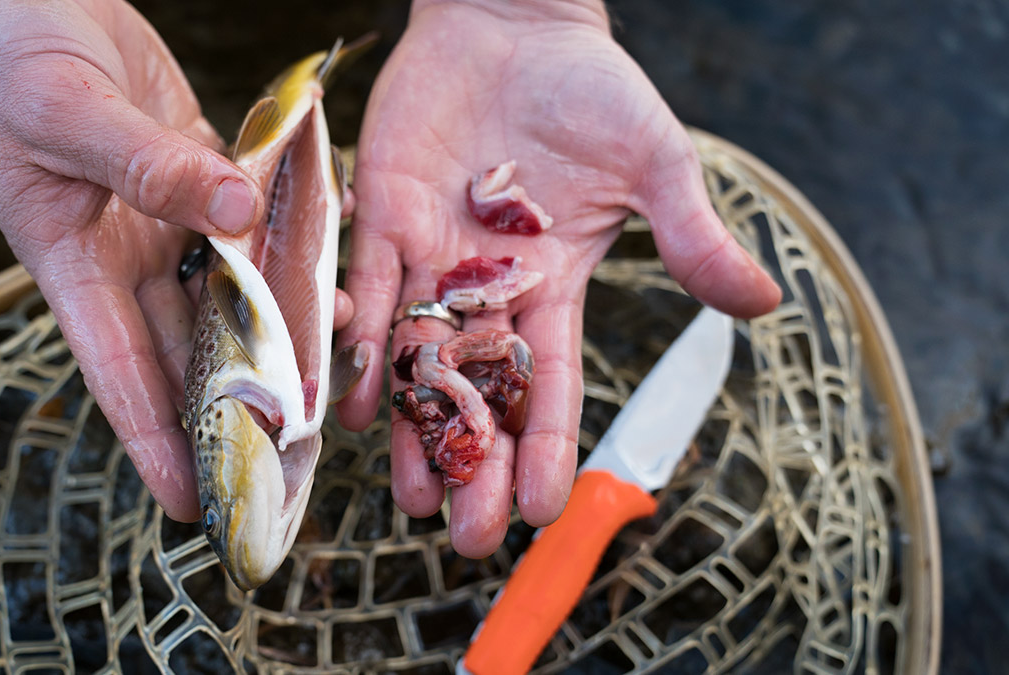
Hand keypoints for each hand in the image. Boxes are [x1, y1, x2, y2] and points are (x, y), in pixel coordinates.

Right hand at [0, 0, 281, 521]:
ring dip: (279, 314)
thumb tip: (234, 212)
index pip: (118, 370)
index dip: (153, 438)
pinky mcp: (197, 168)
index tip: (190, 498)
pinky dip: (286, 228)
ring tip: (337, 341)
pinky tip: (331, 240)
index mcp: (72, 261)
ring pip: (231, 284)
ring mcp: (164, 213)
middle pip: (188, 344)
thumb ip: (148, 167)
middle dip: (237, 395)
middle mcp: (124, 251)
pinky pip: (251, 212)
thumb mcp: (65, 114)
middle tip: (295, 443)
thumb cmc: (3, 59)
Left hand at [338, 0, 780, 556]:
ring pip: (418, 359)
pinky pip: (370, 290)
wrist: (514, 24)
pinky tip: (358, 401)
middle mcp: (487, 290)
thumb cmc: (591, 91)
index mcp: (552, 286)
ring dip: (414, 427)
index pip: (553, 382)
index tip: (543, 509)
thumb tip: (763, 303)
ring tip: (414, 495)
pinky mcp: (386, 216)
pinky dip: (362, 342)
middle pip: (480, 391)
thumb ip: (691, 237)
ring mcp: (433, 258)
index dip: (548, 445)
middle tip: (467, 534)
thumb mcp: (655, 164)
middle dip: (475, 462)